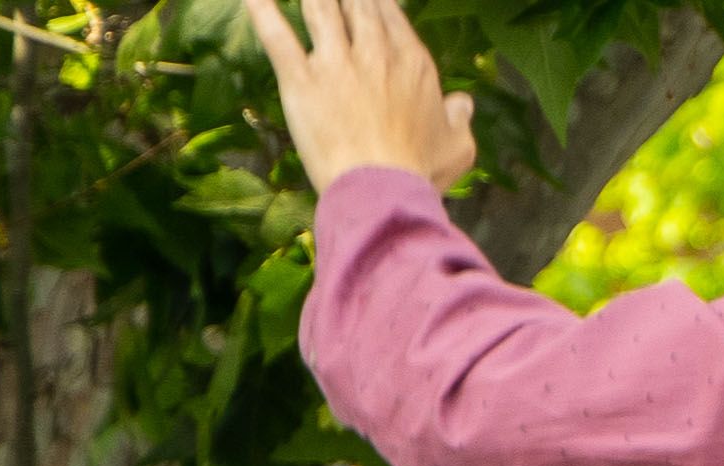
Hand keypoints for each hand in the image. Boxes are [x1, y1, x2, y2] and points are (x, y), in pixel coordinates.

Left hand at [245, 0, 475, 193]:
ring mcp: (335, 63)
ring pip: (318, 7)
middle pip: (355, 2)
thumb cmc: (420, 171)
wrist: (382, 189)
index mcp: (412, 64)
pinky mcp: (301, 79)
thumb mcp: (457, 147)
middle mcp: (374, 54)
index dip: (377, 0)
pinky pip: (275, 34)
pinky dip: (260, 9)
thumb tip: (462, 102)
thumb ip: (460, 118)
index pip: (389, 13)